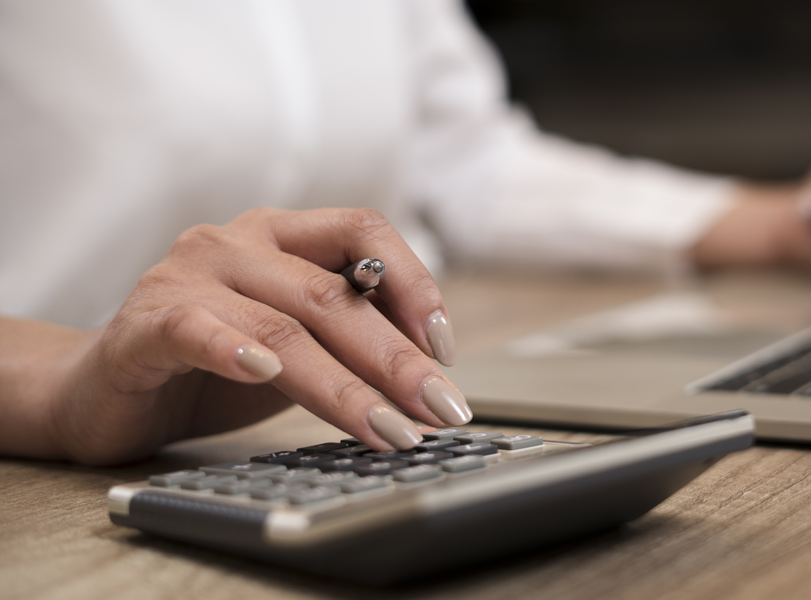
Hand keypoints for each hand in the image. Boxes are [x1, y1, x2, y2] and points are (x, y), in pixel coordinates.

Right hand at [2, 208, 466, 464]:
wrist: (103, 391)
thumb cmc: (211, 367)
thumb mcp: (298, 347)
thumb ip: (350, 340)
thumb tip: (433, 369)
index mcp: (282, 234)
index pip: (364, 229)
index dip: (414, 283)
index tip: (446, 348)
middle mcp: (236, 243)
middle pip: (333, 294)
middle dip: (398, 358)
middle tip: (441, 407)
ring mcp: (186, 277)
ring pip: (283, 326)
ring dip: (345, 385)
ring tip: (389, 429)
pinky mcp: (143, 323)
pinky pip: (193, 329)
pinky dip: (232, 350)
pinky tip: (264, 374)